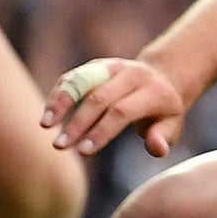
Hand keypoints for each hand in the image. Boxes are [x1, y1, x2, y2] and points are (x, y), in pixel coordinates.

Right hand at [42, 57, 189, 158]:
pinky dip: (59, 94)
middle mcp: (133, 74)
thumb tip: (157, 149)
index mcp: (154, 92)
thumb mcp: (172, 126)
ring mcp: (113, 67)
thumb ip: (162, 138)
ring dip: (61, 102)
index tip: (83, 152)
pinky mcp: (98, 65)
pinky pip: (75, 77)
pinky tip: (47, 114)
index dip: (101, 131)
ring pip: (83, 80)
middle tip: (59, 146)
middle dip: (77, 123)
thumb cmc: (164, 112)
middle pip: (99, 98)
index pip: (122, 112)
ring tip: (45, 125)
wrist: (163, 77)